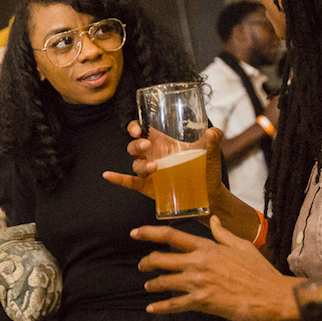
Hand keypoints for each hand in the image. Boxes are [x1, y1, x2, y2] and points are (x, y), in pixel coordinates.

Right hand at [102, 122, 225, 204]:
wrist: (209, 193)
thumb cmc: (207, 169)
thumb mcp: (211, 152)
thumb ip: (213, 140)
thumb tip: (212, 131)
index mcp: (162, 142)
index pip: (140, 130)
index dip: (134, 127)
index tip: (138, 129)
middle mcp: (152, 155)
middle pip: (134, 146)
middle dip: (136, 144)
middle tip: (148, 145)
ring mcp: (149, 172)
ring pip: (135, 164)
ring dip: (141, 164)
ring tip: (155, 167)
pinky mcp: (149, 187)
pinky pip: (130, 182)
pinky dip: (118, 179)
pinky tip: (108, 175)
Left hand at [131, 216, 298, 320]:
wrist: (271, 295)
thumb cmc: (258, 270)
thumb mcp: (241, 245)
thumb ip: (222, 233)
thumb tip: (213, 220)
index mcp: (207, 247)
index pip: (171, 235)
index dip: (149, 233)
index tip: (134, 233)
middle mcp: (198, 263)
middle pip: (161, 259)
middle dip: (146, 262)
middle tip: (142, 265)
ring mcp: (198, 283)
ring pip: (164, 281)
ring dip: (153, 284)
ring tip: (149, 285)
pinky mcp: (202, 302)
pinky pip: (174, 305)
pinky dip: (160, 307)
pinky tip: (151, 309)